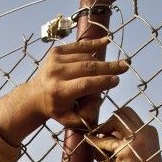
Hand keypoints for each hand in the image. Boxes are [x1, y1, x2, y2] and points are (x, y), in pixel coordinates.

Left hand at [0, 38, 127, 145]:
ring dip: (100, 63)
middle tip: (125, 66)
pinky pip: (78, 46)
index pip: (85, 84)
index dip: (102, 81)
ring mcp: (55, 60)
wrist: (35, 95)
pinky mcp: (56, 52)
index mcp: (59, 92)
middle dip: (109, 67)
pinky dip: (93, 44)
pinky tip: (106, 41)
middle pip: (87, 68)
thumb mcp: (70, 120)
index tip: (117, 80)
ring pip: (85, 58)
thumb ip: (87, 114)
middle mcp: (56, 74)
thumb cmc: (57, 109)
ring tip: (114, 67)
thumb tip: (99, 98)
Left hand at [86, 106, 161, 161]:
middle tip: (100, 133)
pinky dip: (96, 141)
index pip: (130, 115)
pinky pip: (106, 140)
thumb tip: (93, 133)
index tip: (105, 131)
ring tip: (97, 139)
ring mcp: (138, 138)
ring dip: (104, 127)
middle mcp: (146, 131)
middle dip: (109, 120)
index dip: (115, 121)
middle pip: (124, 111)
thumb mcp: (128, 154)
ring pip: (117, 118)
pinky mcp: (127, 149)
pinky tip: (90, 142)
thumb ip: (116, 142)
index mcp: (148, 132)